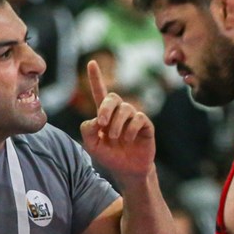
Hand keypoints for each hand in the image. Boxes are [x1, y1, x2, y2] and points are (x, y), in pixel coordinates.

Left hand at [79, 60, 154, 181]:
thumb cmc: (110, 156)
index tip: (91, 62)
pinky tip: (128, 139)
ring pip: (125, 109)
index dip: (95, 78)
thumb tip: (95, 119)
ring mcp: (133, 117)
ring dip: (117, 124)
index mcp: (104, 114)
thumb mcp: (92, 146)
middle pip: (112, 97)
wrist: (127, 170)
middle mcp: (119, 112)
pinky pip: (138, 118)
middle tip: (102, 124)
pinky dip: (130, 129)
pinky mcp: (146, 124)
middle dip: (105, 109)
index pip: (99, 92)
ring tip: (115, 139)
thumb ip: (87, 131)